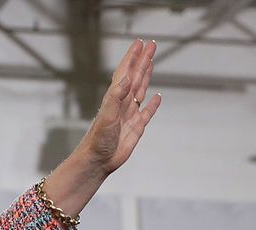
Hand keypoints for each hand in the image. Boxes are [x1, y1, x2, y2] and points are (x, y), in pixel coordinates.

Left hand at [73, 39, 160, 179]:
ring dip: (147, 76)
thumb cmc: (98, 140)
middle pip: (136, 76)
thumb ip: (116, 96)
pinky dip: (153, 105)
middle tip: (151, 45)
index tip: (140, 43)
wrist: (98, 161)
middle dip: (143, 60)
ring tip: (152, 62)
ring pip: (141, 90)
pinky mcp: (136, 128)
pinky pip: (147, 113)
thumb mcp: (107, 115)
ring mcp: (130, 115)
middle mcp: (123, 104)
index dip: (133, 57)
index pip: (126, 72)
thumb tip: (128, 77)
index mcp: (115, 98)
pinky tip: (157, 97)